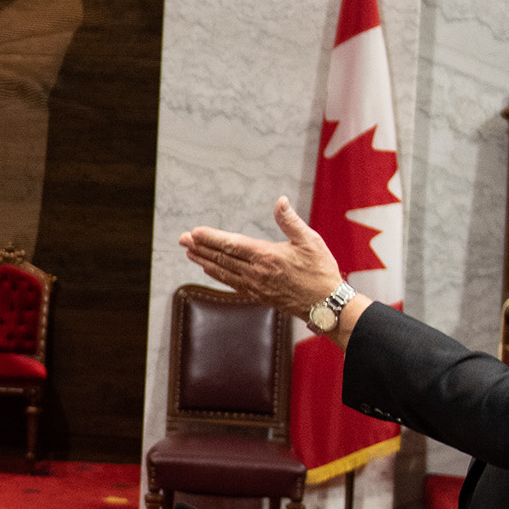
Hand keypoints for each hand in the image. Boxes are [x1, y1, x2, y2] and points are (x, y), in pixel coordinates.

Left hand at [178, 198, 341, 317]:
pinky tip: (209, 271)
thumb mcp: (310, 241)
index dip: (211, 238)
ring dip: (204, 261)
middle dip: (200, 248)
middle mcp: (256, 273)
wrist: (326, 306)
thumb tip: (280, 201)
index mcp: (267, 257)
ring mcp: (255, 286)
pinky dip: (217, 275)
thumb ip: (291, 222)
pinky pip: (231, 283)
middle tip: (182, 239)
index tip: (194, 232)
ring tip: (189, 253)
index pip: (231, 245)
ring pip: (223, 272)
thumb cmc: (321, 272)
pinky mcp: (258, 295)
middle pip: (221, 258)